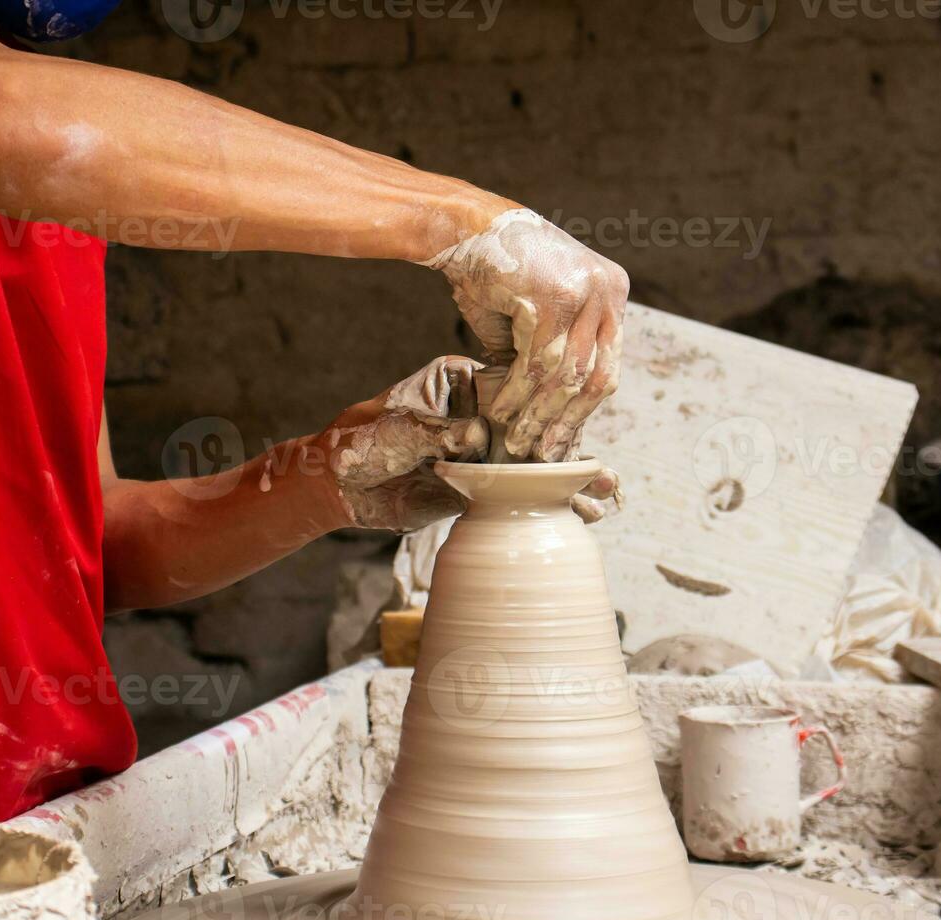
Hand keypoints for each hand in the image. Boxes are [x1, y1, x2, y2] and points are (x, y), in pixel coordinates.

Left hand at [304, 356, 624, 531]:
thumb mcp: (401, 430)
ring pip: (535, 464)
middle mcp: (481, 415)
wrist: (335, 485)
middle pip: (535, 426)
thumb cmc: (361, 441)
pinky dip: (550, 506)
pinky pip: (520, 497)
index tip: (573, 417)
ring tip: (605, 492)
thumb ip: (441, 430)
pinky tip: (582, 514)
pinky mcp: (478, 490)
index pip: (514, 387)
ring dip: (570, 479)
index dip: (544, 402)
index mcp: (463, 384)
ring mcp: (483, 454)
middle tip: (603, 463)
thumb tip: (479, 434)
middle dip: (571, 444)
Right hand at [421, 209, 627, 462]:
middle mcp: (607, 292)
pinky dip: (518, 393)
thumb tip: (551, 412)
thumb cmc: (497, 273)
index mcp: (613, 293)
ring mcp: (584, 293)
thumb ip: (551, 356)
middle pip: (595, 376)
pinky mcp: (553, 299)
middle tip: (546, 453)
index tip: (563, 440)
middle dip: (567, 421)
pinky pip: (537, 363)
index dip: (584, 410)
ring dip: (538, 414)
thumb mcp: (538, 317)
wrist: (466, 229)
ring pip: (566, 376)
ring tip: (518, 440)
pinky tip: (502, 411)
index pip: (608, 365)